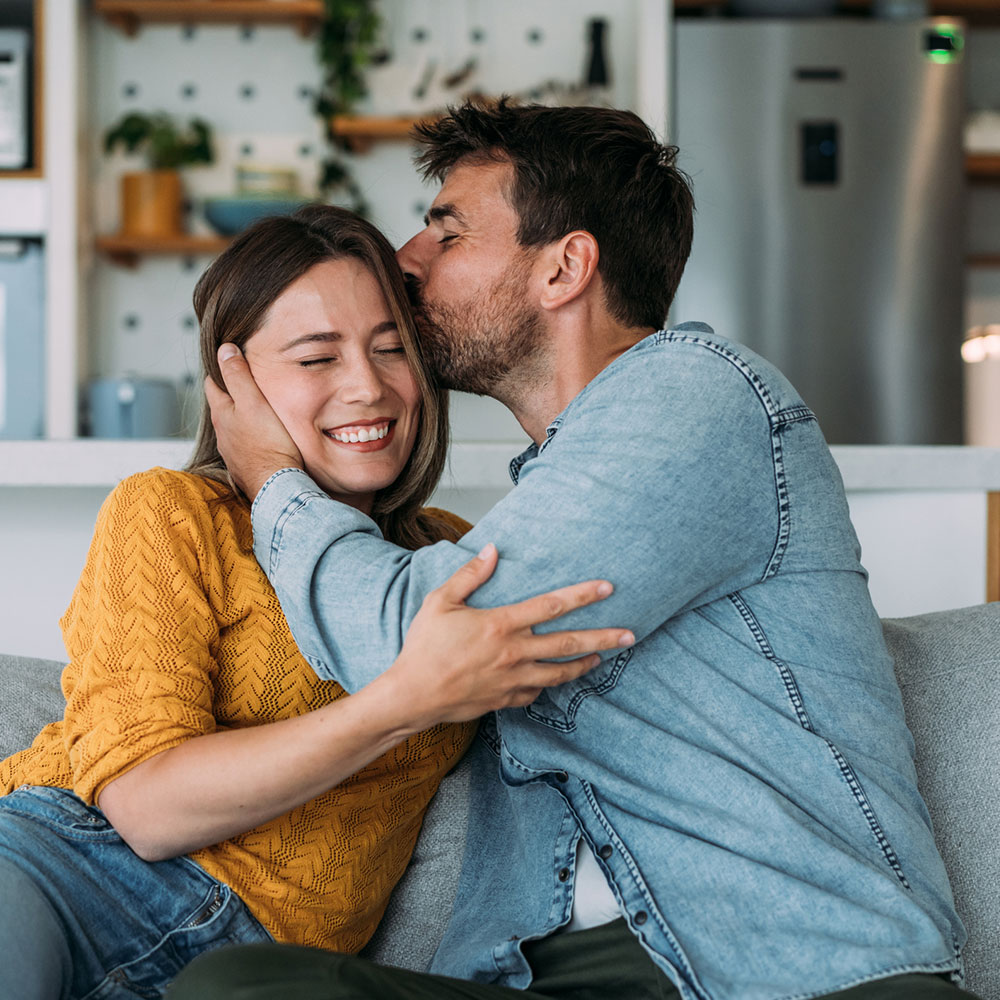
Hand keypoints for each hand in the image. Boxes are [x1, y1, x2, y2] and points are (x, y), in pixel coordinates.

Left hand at [205, 343, 302, 499]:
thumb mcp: (253, 402)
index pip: (213, 385)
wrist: (278, 486)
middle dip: (230, 394)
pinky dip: (249, 436)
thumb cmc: (268, 444)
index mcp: (222, 414)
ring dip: (240, 417)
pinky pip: (244, 445)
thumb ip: (238, 375)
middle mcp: (222, 433)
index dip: (219, 371)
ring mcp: (232, 452)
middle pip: (222, 406)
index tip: (227, 361)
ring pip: (232, 427)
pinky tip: (261, 437)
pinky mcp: (245, 466)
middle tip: (244, 382)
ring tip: (253, 409)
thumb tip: (224, 350)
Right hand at [383, 543, 634, 727]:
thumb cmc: (424, 647)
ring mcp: (513, 680)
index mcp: (501, 625)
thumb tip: (492, 549)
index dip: (582, 595)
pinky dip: (548, 684)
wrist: (412, 696)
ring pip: (560, 673)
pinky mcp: (506, 700)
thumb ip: (470, 575)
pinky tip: (554, 678)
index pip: (552, 606)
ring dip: (585, 664)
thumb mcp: (440, 601)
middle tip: (630, 634)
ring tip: (602, 657)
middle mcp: (514, 653)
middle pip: (569, 643)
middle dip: (603, 637)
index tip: (607, 588)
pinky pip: (536, 692)